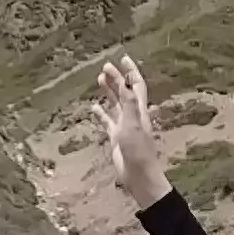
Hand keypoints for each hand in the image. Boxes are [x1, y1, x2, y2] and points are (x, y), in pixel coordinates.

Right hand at [93, 52, 170, 211]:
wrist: (138, 175)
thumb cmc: (138, 150)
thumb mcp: (132, 122)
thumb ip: (127, 102)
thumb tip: (122, 81)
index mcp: (139, 110)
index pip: (135, 85)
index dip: (130, 71)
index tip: (122, 58)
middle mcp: (132, 115)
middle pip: (124, 92)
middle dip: (117, 78)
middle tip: (105, 67)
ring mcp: (124, 126)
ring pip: (115, 104)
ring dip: (109, 92)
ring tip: (100, 80)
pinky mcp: (116, 138)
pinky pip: (107, 121)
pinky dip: (101, 113)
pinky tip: (94, 108)